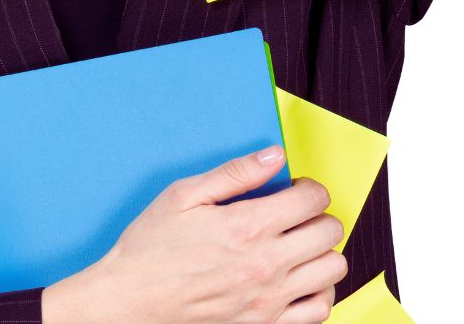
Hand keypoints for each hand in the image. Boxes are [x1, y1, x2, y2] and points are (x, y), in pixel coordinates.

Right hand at [86, 145, 347, 323]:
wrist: (130, 301)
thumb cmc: (151, 247)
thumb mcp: (184, 195)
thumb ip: (235, 173)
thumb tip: (274, 155)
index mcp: (247, 226)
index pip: (312, 200)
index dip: (310, 187)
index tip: (296, 188)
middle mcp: (266, 265)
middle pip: (329, 233)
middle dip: (320, 215)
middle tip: (298, 213)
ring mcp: (269, 300)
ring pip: (332, 271)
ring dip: (323, 251)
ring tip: (301, 243)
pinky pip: (319, 310)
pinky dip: (319, 290)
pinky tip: (300, 277)